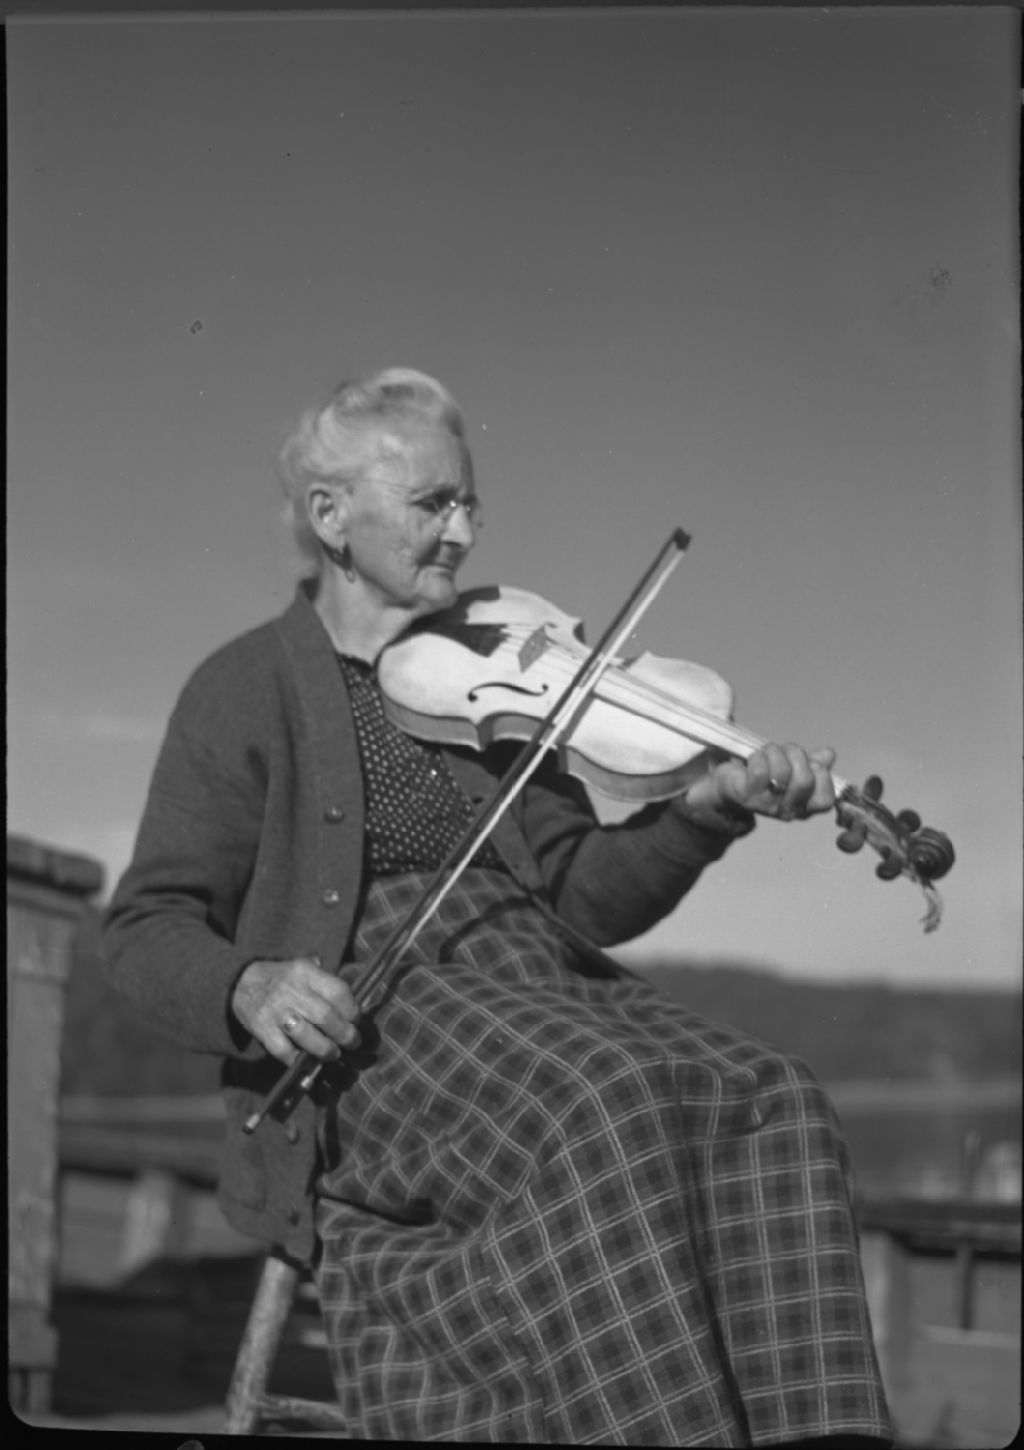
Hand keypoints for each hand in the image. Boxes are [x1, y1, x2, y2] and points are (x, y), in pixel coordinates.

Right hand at [230, 956, 361, 1063]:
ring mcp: (276, 1011)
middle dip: (344, 1033)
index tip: (356, 1020)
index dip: (352, 1009)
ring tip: (333, 1053)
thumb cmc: (282, 977)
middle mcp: (292, 990)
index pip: (338, 991)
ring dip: (325, 1049)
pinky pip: (283, 1050)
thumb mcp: (302, 965)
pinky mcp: (262, 1029)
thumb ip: (325, 977)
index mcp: (305, 972)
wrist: (240, 982)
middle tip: (352, 1042)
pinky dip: (296, 1059)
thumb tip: (353, 996)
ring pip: (306, 1035)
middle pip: (325, 1015)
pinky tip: (306, 1061)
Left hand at [687, 743, 836, 822]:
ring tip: (766, 754)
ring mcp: (766, 804)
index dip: (821, 775)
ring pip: (782, 772)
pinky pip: (760, 770)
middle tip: (784, 753)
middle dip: (796, 756)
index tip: (808, 763)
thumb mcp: (792, 766)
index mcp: (803, 806)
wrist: (726, 785)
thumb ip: (813, 762)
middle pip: (804, 780)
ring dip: (775, 753)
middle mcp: (786, 810)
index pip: (826, 799)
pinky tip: (753, 759)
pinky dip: (758, 757)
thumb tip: (829, 755)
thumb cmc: (763, 774)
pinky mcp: (746, 795)